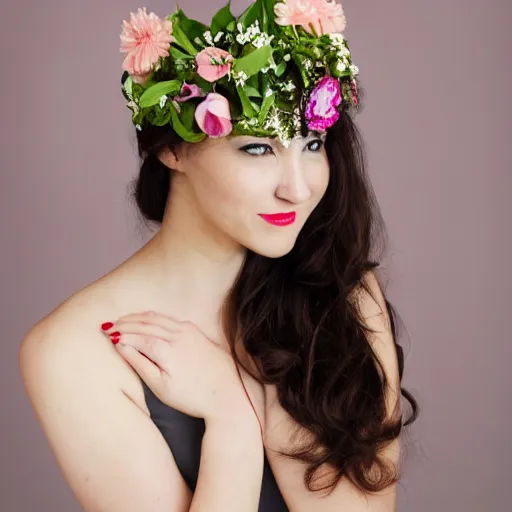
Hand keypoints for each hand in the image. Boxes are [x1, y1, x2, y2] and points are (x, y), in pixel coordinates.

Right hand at [101, 311, 263, 426]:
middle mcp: (177, 334)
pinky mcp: (196, 331)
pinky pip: (169, 318)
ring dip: (138, 317)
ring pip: (157, 318)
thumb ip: (140, 364)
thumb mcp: (161, 386)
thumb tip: (121, 346)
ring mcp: (188, 330)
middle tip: (108, 325)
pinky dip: (153, 317)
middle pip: (145, 323)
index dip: (120, 334)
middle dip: (125, 323)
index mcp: (166, 349)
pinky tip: (146, 320)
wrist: (227, 393)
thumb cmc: (192, 396)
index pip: (136, 336)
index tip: (106, 333)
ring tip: (122, 320)